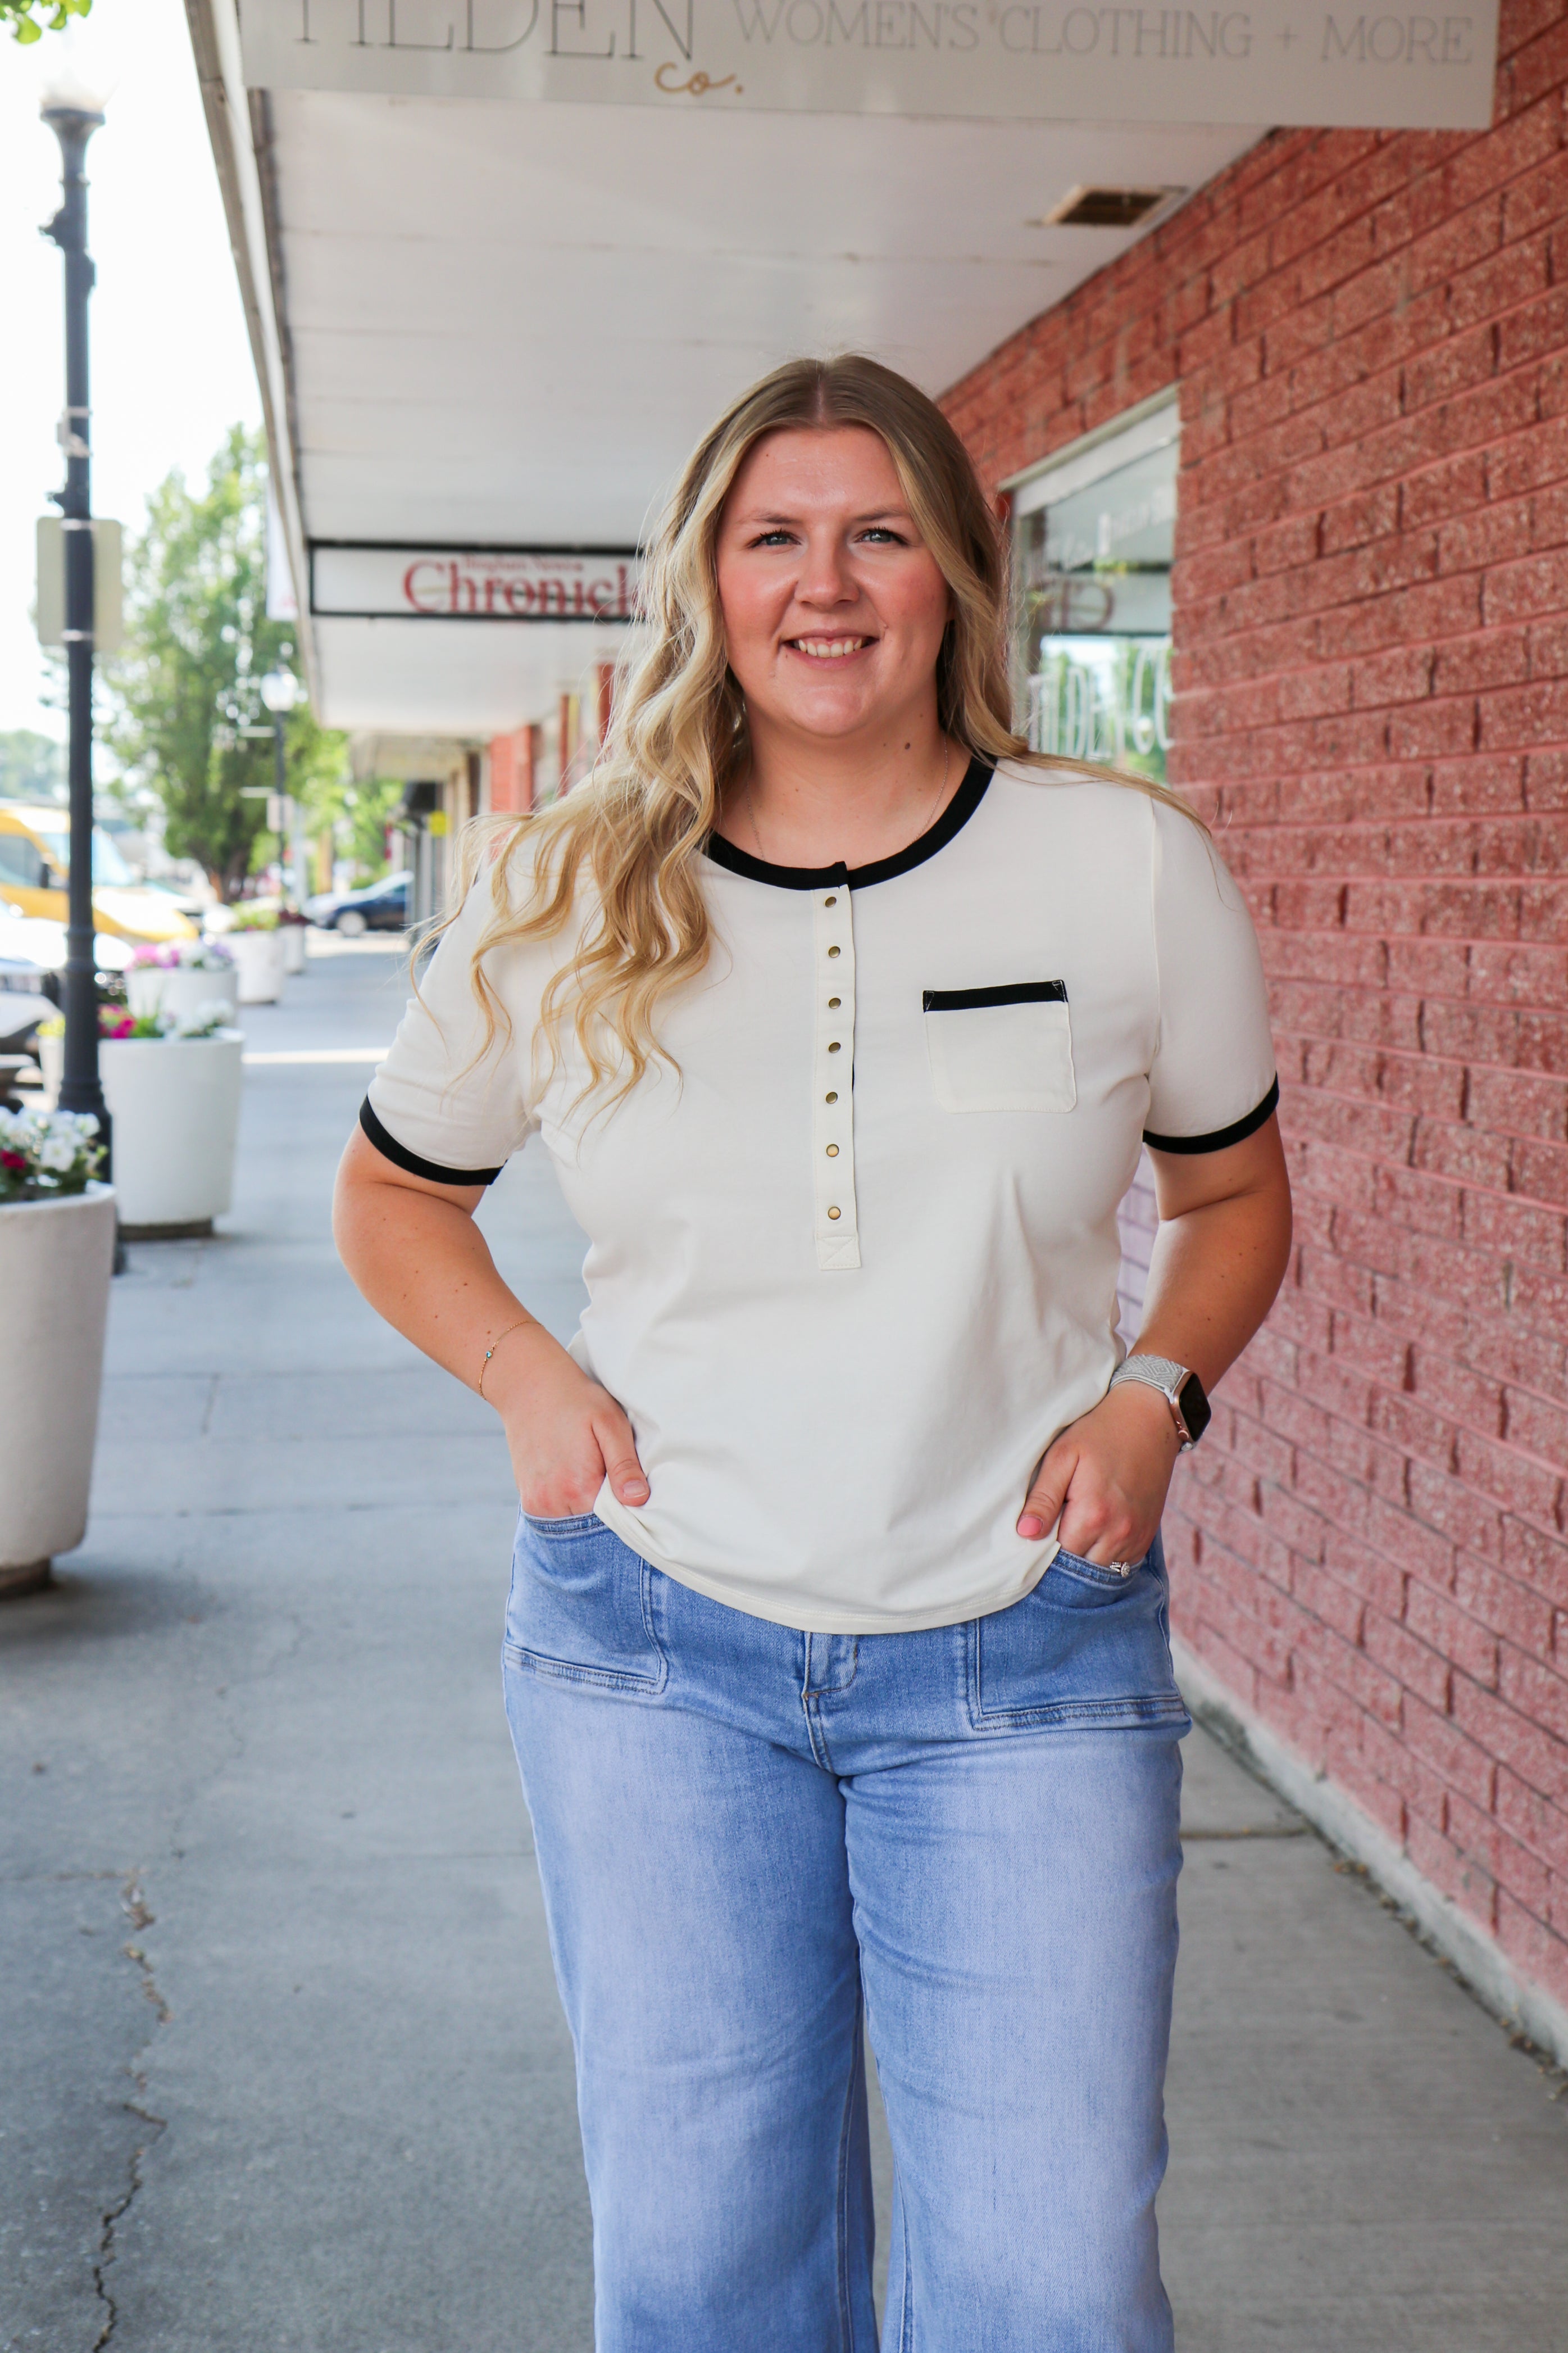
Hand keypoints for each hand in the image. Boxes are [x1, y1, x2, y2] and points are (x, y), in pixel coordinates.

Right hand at [483, 1322, 649, 1518]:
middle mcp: (554, 1503)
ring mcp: (537, 1504)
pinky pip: (556, 1516)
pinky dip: (570, 1505)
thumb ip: (624, 1464)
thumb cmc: (576, 1400)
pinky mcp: (528, 1499)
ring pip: (575, 1524)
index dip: (628, 1511)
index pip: (615, 1522)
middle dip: (608, 1512)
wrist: (529, 1386)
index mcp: (579, 1488)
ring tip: (592, 1474)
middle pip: (593, 1527)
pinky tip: (575, 1479)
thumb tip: (638, 1500)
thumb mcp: (610, 1423)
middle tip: (612, 1478)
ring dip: (588, 1509)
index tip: (634, 1493)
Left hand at [1017, 1383, 1180, 1565]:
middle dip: (1062, 1556)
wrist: (1149, 1421)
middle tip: (1052, 1528)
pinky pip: (1121, 1563)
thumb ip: (1043, 1498)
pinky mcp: (1147, 1537)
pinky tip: (1095, 1531)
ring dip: (1084, 1557)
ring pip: (1101, 1570)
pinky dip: (1104, 1555)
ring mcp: (1136, 1538)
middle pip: (1079, 1568)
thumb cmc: (1100, 1434)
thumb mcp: (1063, 1457)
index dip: (1040, 1549)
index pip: (1056, 1556)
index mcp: (1093, 1515)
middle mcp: (1119, 1534)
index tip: (1034, 1533)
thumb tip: (1026, 1534)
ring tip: (1074, 1527)